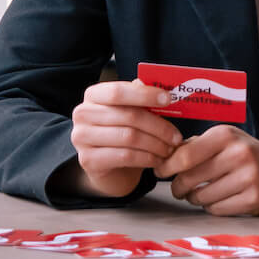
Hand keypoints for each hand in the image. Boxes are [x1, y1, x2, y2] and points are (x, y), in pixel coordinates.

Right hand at [70, 78, 180, 196]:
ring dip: (156, 144)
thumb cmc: (122, 134)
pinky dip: (147, 158)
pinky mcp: (88, 160)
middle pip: (128, 116)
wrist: (109, 168)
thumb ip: (141, 100)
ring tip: (169, 149)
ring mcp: (82, 138)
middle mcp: (82, 114)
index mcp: (93, 95)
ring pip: (129, 137)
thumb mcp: (131, 113)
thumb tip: (162, 90)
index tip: (168, 100)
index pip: (118, 91)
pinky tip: (158, 160)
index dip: (145, 95)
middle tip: (176, 136)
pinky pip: (125, 156)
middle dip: (158, 126)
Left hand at [156, 127, 258, 214]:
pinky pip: (216, 209)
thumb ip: (195, 145)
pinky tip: (215, 199)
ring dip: (193, 198)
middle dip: (178, 187)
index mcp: (226, 135)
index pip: (186, 155)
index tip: (160, 171)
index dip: (167, 166)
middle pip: (190, 178)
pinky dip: (210, 207)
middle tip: (178, 188)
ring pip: (201, 197)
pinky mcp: (253, 199)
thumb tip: (164, 156)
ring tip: (197, 193)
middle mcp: (238, 154)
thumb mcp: (224, 139)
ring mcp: (247, 178)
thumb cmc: (245, 152)